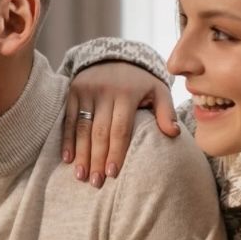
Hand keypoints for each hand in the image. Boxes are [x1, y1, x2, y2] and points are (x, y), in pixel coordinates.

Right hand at [61, 62, 176, 185]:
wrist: (114, 56)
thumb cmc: (140, 82)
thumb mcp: (158, 90)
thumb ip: (166, 112)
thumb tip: (173, 134)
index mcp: (127, 93)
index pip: (120, 128)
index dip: (116, 152)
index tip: (113, 173)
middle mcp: (105, 91)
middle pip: (100, 132)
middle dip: (98, 159)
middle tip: (96, 183)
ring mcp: (86, 91)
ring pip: (82, 128)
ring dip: (81, 154)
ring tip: (81, 176)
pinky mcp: (73, 91)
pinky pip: (69, 119)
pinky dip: (67, 140)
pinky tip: (68, 158)